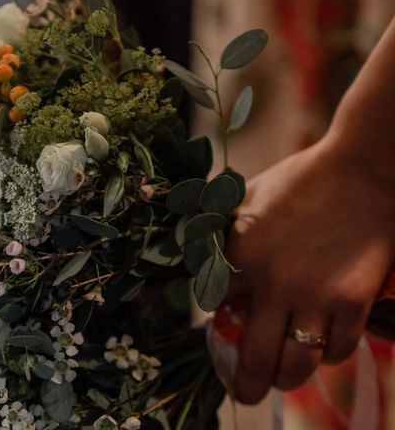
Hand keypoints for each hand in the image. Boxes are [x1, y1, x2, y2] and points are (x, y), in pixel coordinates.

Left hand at [225, 136, 394, 404]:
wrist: (360, 170)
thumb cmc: (299, 179)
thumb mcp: (245, 197)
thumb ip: (223, 229)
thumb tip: (202, 256)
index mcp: (240, 254)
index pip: (215, 306)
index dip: (217, 317)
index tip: (223, 322)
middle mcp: (274, 284)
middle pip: (253, 356)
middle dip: (245, 384)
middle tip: (243, 393)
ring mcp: (316, 296)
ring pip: (296, 364)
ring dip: (286, 379)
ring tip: (281, 380)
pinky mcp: (354, 301)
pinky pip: (338, 348)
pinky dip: (327, 353)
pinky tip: (321, 346)